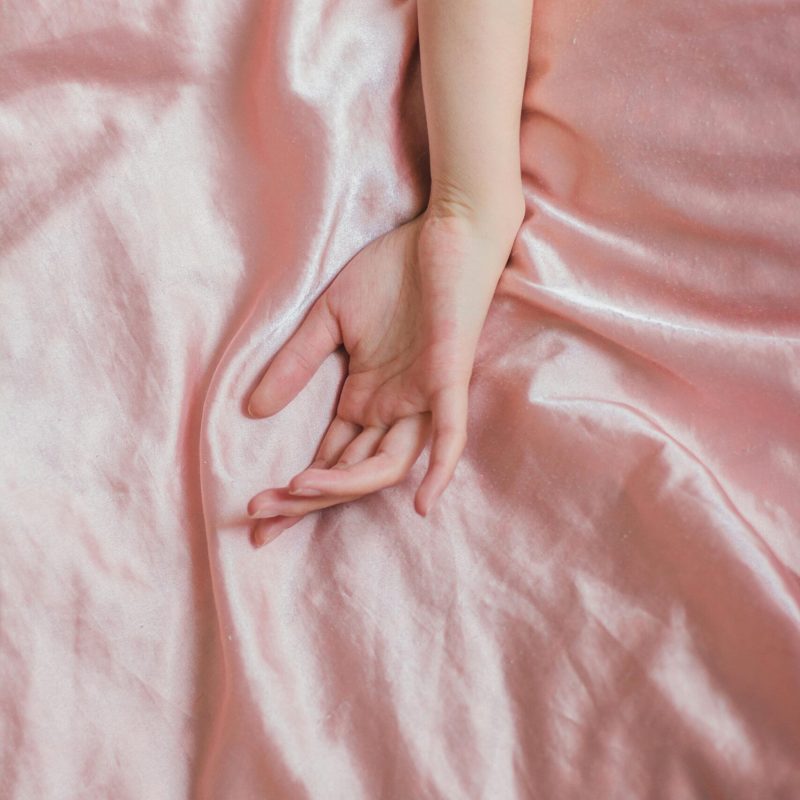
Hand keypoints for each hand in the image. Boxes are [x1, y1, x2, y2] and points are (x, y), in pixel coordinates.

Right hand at [246, 199, 523, 546]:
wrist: (443, 229)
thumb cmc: (393, 271)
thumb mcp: (330, 319)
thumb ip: (297, 364)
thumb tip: (253, 410)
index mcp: (364, 398)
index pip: (327, 458)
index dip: (295, 490)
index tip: (254, 511)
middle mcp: (392, 409)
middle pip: (350, 472)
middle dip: (307, 499)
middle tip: (260, 517)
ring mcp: (422, 398)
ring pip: (389, 463)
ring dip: (345, 484)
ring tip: (297, 489)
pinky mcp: (448, 378)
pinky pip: (450, 433)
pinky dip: (440, 469)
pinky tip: (422, 504)